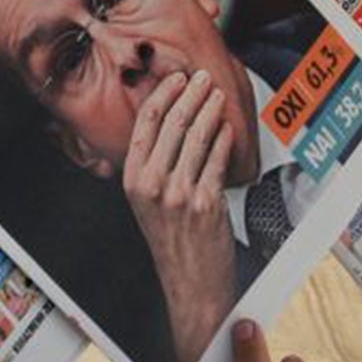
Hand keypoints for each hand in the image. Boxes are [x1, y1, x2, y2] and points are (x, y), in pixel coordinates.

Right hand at [122, 71, 237, 361]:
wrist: (189, 283)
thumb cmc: (172, 242)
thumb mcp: (148, 204)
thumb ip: (152, 169)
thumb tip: (170, 126)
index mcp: (133, 181)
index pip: (145, 125)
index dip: (163, 95)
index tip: (177, 80)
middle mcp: (152, 186)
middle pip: (172, 124)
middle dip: (190, 95)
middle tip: (202, 78)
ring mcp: (178, 194)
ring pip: (196, 137)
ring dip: (209, 110)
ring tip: (217, 95)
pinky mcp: (205, 203)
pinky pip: (216, 160)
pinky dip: (223, 139)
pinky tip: (228, 127)